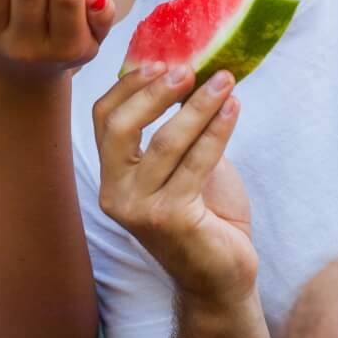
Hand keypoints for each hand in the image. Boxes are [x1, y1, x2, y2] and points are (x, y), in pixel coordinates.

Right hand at [93, 64, 257, 308]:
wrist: (220, 277)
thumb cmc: (204, 217)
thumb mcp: (183, 166)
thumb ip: (179, 130)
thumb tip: (192, 74)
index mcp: (112, 178)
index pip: (104, 120)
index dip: (128, 86)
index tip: (161, 61)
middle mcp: (116, 194)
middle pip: (120, 127)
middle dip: (155, 91)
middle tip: (189, 68)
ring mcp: (140, 209)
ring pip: (164, 142)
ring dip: (198, 105)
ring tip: (224, 81)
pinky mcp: (172, 218)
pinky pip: (196, 162)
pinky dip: (217, 130)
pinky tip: (233, 108)